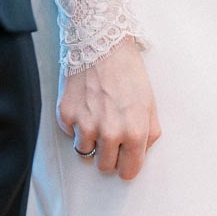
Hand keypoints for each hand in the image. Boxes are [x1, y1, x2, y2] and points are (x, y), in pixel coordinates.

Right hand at [57, 38, 160, 181]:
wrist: (101, 43)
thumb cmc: (129, 72)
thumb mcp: (150, 104)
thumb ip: (149, 134)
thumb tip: (141, 152)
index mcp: (134, 134)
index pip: (128, 172)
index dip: (126, 166)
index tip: (124, 160)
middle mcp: (109, 134)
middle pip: (104, 167)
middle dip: (108, 155)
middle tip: (110, 136)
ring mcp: (85, 126)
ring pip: (84, 153)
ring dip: (90, 142)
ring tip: (97, 119)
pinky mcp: (66, 116)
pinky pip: (70, 135)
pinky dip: (76, 125)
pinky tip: (84, 106)